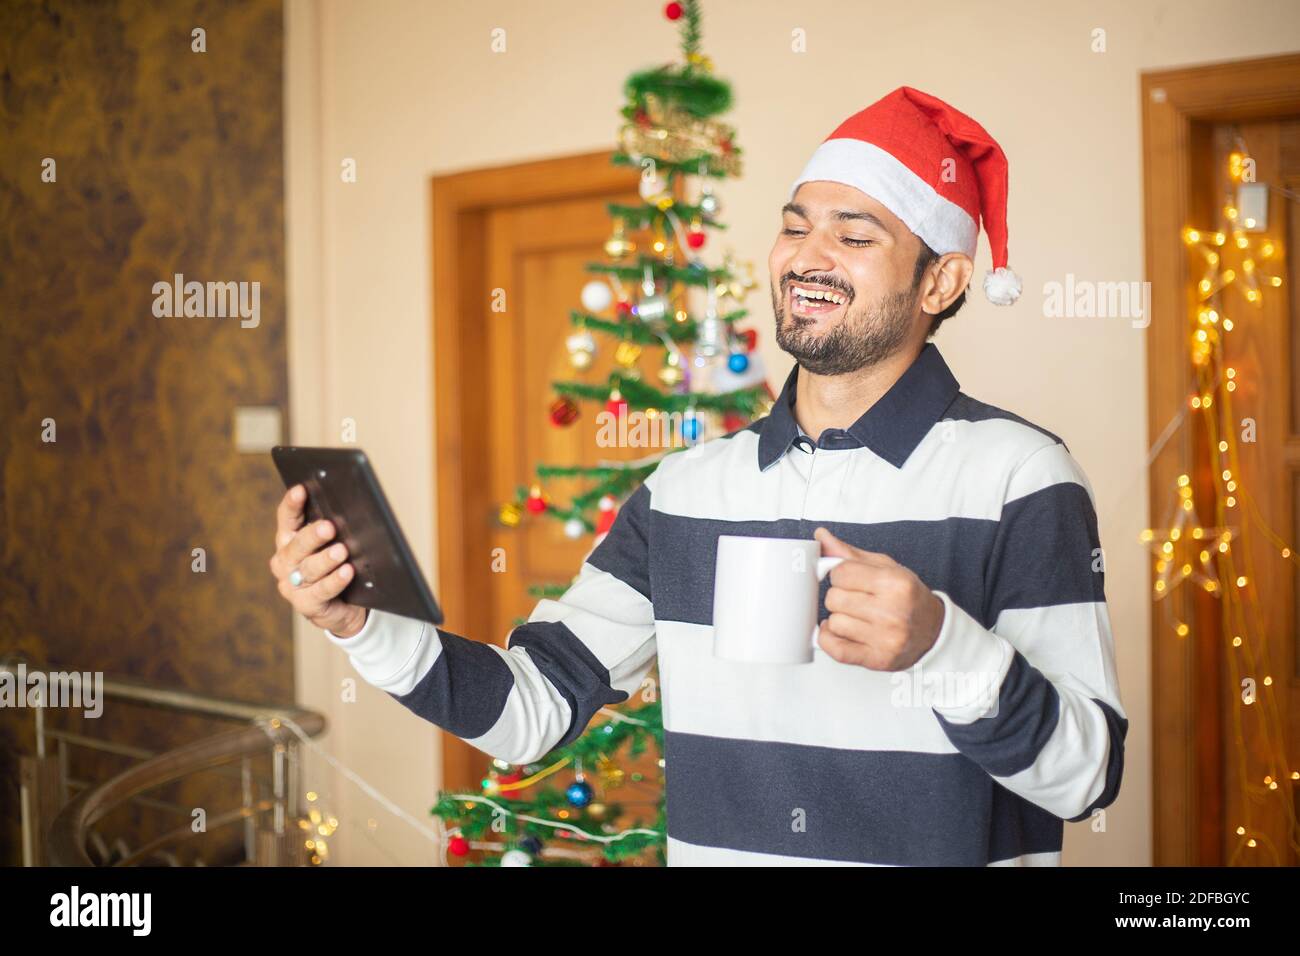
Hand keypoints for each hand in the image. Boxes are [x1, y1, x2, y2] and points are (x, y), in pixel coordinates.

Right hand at [269, 484, 367, 637]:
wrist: (343, 608)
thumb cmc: (336, 567)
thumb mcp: (333, 545)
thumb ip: (333, 529)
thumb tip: (350, 508)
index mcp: (289, 540)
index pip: (287, 518)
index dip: (293, 504)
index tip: (301, 489)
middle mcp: (285, 561)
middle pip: (297, 545)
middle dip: (313, 535)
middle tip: (328, 527)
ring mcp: (291, 585)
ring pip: (308, 568)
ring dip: (326, 559)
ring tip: (342, 551)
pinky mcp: (305, 605)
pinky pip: (321, 591)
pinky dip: (335, 581)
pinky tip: (347, 572)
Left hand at [813, 527, 944, 670]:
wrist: (934, 631)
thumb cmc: (908, 597)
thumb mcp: (885, 568)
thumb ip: (849, 554)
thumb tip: (820, 536)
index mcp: (895, 583)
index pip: (841, 572)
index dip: (840, 575)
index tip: (850, 579)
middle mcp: (892, 612)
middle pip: (834, 598)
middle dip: (839, 596)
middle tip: (856, 599)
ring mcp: (885, 639)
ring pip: (833, 623)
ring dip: (838, 619)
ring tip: (856, 617)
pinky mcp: (877, 659)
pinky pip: (835, 649)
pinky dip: (829, 639)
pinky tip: (840, 632)